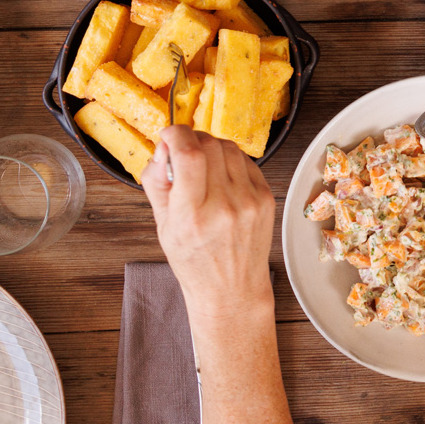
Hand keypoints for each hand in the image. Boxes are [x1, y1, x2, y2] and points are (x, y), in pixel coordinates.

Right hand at [145, 126, 275, 320]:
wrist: (231, 289)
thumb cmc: (194, 261)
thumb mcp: (163, 226)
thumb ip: (157, 182)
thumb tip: (163, 147)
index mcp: (192, 215)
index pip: (188, 154)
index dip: (176, 134)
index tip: (168, 135)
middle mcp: (224, 206)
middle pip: (209, 145)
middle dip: (191, 140)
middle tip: (182, 152)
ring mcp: (249, 201)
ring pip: (229, 148)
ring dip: (211, 148)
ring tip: (201, 167)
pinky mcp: (266, 198)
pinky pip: (246, 161)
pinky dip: (230, 161)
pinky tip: (221, 178)